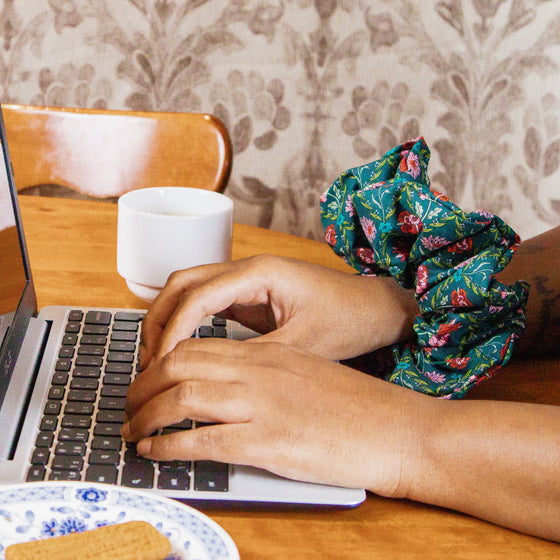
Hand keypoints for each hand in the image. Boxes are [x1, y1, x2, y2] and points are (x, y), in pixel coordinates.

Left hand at [123, 337, 428, 494]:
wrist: (396, 428)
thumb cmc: (358, 406)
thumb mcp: (307, 375)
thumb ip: (268, 376)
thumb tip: (233, 388)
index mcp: (269, 354)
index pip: (198, 346)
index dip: (162, 361)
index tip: (149, 378)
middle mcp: (260, 372)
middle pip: (180, 365)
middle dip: (144, 384)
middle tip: (129, 403)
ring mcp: (262, 404)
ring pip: (182, 397)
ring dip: (146, 414)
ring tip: (132, 429)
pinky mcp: (269, 441)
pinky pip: (201, 439)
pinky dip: (168, 445)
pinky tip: (154, 451)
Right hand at [140, 255, 416, 365]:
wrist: (376, 308)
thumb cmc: (349, 319)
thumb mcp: (304, 344)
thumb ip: (255, 356)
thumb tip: (211, 375)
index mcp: (260, 273)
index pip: (198, 295)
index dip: (174, 330)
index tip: (160, 363)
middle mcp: (248, 269)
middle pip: (183, 281)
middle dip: (159, 317)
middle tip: (148, 359)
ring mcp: (247, 279)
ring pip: (190, 288)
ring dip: (169, 317)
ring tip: (156, 355)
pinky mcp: (251, 294)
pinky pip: (206, 301)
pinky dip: (187, 321)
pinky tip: (181, 347)